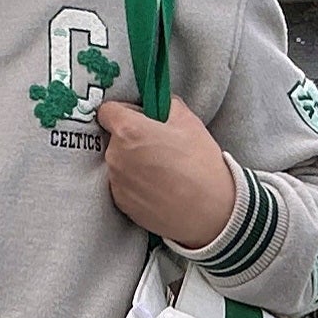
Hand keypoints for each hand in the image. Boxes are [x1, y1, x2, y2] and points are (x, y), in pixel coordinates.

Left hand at [99, 95, 237, 247]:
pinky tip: (158, 187)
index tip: (138, 118)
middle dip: (131, 139)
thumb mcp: (190, 122)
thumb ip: (166, 106)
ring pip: (119, 162)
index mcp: (129, 131)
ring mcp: (116, 182)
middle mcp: (115, 156)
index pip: (107, 111)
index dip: (123, 111)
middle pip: (114, 138)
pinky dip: (135, 183)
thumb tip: (158, 105)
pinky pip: (122, 184)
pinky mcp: (121, 203)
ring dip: (133, 162)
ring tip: (161, 170)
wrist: (211, 212)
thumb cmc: (201, 165)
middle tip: (159, 147)